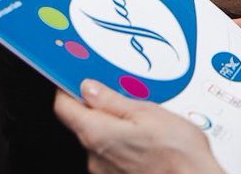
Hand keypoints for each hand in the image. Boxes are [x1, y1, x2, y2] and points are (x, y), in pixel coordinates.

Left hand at [54, 80, 224, 173]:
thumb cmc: (177, 152)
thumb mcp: (147, 112)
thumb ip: (112, 100)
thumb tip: (89, 88)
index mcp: (97, 134)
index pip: (64, 106)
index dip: (68, 88)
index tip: (77, 77)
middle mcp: (94, 156)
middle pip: (82, 122)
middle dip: (99, 106)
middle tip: (124, 94)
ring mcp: (104, 171)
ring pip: (99, 138)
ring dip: (114, 125)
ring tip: (144, 119)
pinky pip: (111, 154)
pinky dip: (123, 143)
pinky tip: (146, 139)